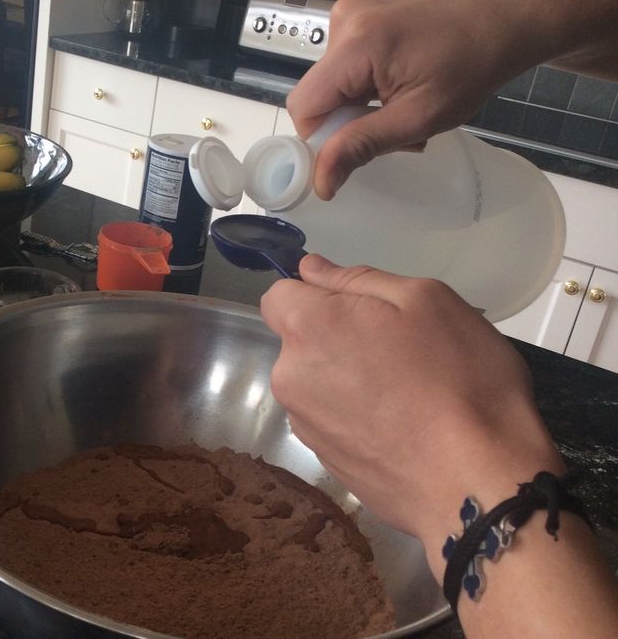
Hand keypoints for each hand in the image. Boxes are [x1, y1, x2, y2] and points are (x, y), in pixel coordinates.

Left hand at [259, 255, 562, 560]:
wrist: (475, 485)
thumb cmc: (459, 378)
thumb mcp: (425, 301)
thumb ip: (357, 279)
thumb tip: (310, 269)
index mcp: (307, 328)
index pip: (279, 295)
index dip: (315, 294)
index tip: (360, 308)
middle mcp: (289, 377)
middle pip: (299, 342)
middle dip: (336, 337)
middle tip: (401, 350)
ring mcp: (304, 426)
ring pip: (316, 383)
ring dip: (346, 379)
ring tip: (408, 395)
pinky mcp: (325, 463)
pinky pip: (332, 422)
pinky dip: (357, 418)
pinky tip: (403, 430)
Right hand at [287, 0, 617, 199]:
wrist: (508, 15)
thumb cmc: (473, 67)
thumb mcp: (419, 117)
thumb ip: (362, 146)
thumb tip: (319, 182)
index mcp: (355, 44)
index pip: (304, 106)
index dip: (321, 139)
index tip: (357, 150)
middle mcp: (342, 19)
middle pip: (319, 93)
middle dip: (348, 121)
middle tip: (396, 129)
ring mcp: (352, 10)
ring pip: (333, 81)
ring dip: (361, 104)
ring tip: (406, 104)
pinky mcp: (363, 10)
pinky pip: (346, 62)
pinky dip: (367, 82)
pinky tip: (402, 82)